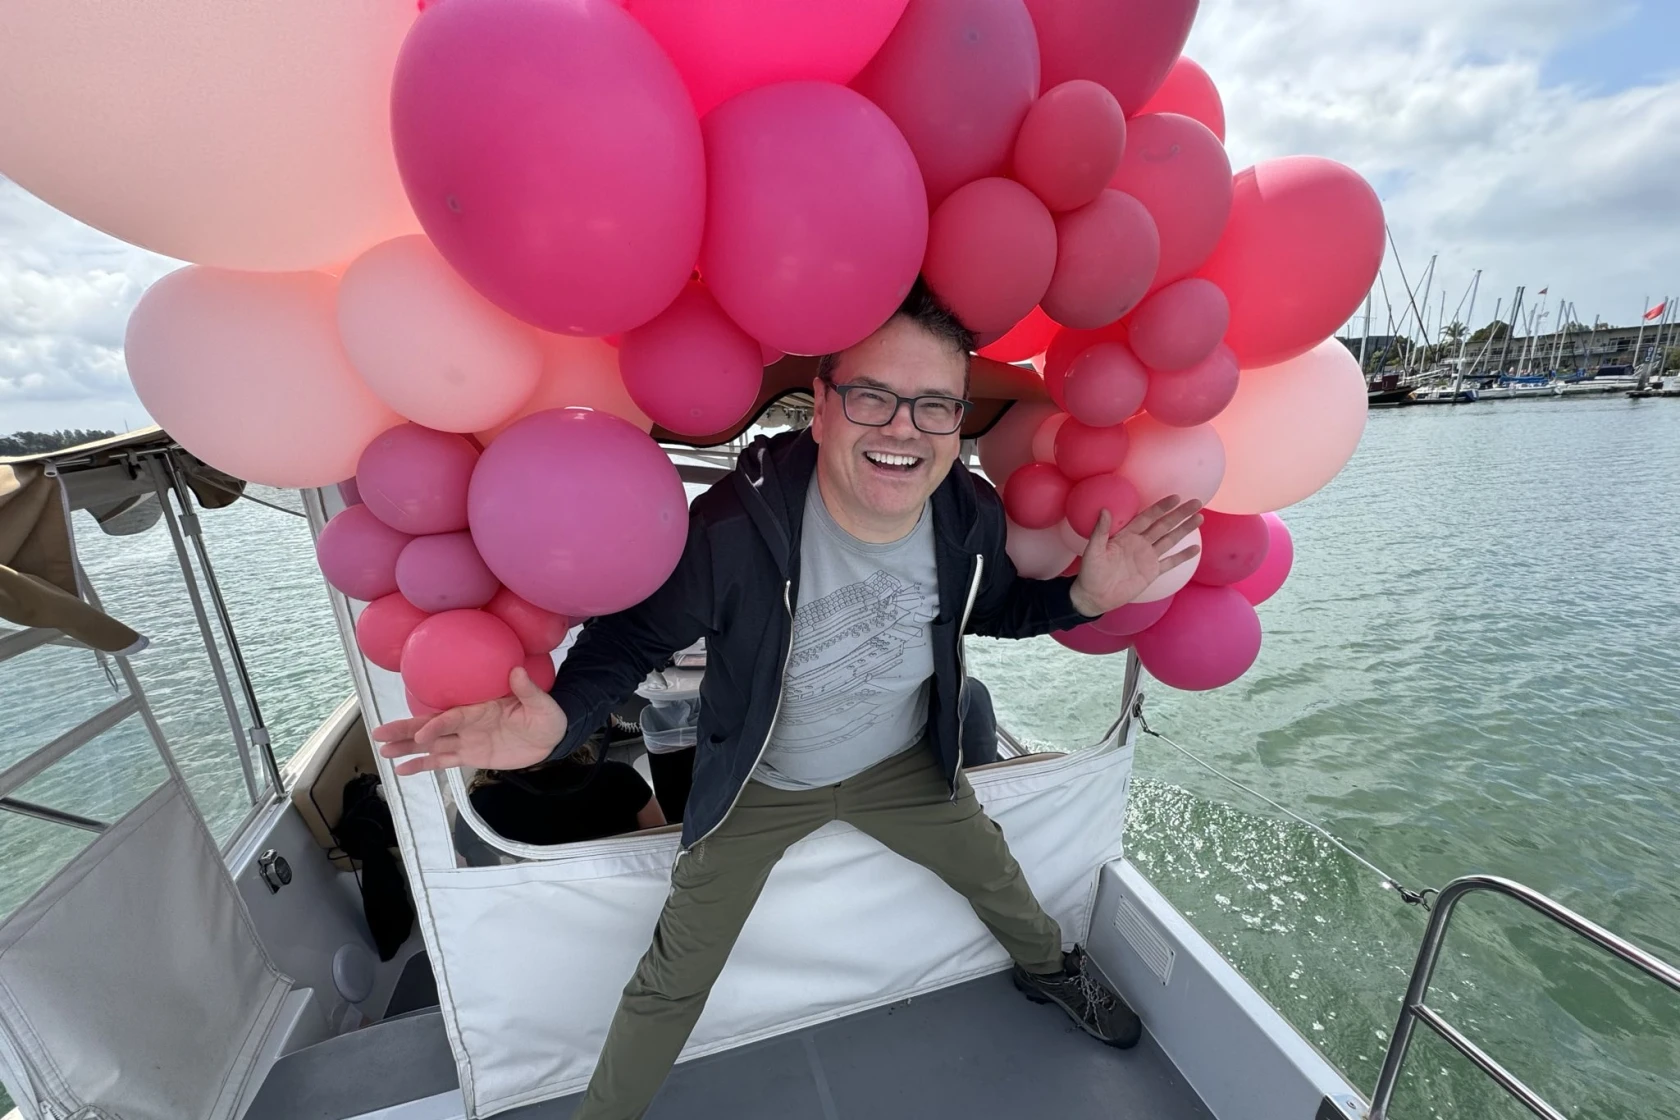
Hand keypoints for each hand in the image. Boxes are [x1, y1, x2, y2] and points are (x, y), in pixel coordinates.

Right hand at [372, 667, 566, 775]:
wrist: (552, 736)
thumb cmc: (547, 715)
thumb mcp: (542, 704)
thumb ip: (528, 690)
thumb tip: (518, 671)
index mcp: (480, 708)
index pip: (453, 717)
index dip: (436, 725)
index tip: (422, 734)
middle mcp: (468, 723)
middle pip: (431, 727)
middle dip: (406, 731)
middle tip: (378, 734)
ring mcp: (467, 740)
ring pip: (431, 745)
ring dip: (407, 748)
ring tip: (382, 751)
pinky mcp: (470, 756)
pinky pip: (442, 761)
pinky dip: (422, 765)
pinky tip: (401, 770)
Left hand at [1068, 496, 1202, 617]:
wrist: (1094, 596)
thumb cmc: (1090, 572)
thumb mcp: (1093, 550)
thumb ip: (1100, 531)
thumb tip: (1104, 509)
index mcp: (1126, 535)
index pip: (1147, 517)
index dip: (1161, 508)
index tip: (1176, 498)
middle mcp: (1140, 543)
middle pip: (1163, 525)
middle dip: (1179, 514)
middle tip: (1196, 503)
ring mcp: (1148, 557)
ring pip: (1170, 540)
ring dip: (1184, 529)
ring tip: (1199, 518)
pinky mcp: (1152, 572)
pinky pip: (1170, 562)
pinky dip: (1182, 556)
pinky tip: (1195, 548)